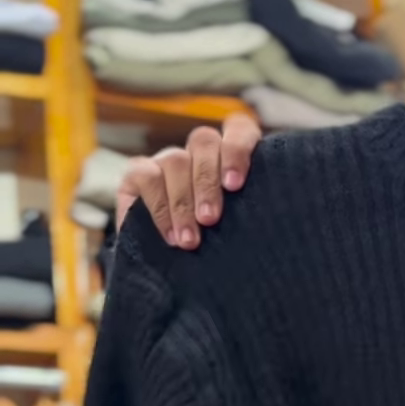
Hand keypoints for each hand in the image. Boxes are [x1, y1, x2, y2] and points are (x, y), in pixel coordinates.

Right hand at [116, 114, 261, 248]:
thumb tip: (264, 226)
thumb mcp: (242, 234)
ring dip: (183, 202)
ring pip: (176, 160)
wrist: (174, 275)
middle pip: (204, 141)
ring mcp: (168, 161)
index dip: (237, 149)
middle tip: (210, 219)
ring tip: (190, 240)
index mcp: (230, 159)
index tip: (235, 185)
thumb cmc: (221, 251)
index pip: (238, 130)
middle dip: (207, 182)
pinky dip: (159, 207)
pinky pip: (145, 175)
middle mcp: (199, 154)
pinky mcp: (139, 174)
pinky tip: (170, 235)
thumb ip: (252, 219)